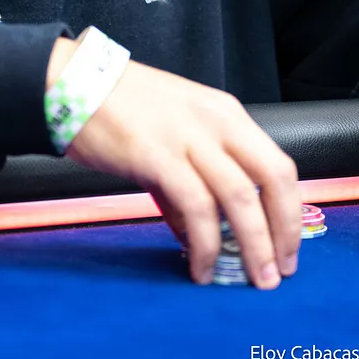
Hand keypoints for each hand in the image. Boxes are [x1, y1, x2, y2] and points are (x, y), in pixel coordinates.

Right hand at [56, 46, 300, 288]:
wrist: (68, 82)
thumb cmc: (115, 106)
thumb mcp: (169, 134)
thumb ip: (187, 182)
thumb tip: (196, 233)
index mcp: (224, 113)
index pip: (278, 164)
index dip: (289, 211)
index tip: (287, 245)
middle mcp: (215, 121)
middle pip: (273, 179)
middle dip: (284, 232)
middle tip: (280, 271)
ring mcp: (188, 136)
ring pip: (241, 198)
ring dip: (254, 245)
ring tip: (254, 277)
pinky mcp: (157, 155)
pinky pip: (196, 207)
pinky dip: (206, 244)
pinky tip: (200, 266)